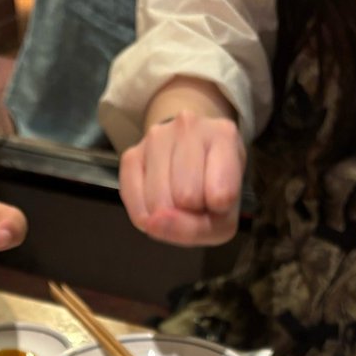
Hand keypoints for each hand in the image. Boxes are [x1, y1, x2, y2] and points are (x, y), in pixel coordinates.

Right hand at [119, 109, 244, 245]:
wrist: (193, 163)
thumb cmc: (213, 191)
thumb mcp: (222, 219)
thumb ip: (194, 229)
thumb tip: (151, 223)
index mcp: (224, 136)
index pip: (221, 195)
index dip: (218, 211)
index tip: (219, 200)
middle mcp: (188, 126)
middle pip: (185, 197)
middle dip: (189, 211)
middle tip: (196, 200)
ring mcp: (156, 136)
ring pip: (157, 202)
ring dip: (166, 214)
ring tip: (177, 199)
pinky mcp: (131, 153)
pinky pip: (133, 202)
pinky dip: (144, 214)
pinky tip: (156, 203)